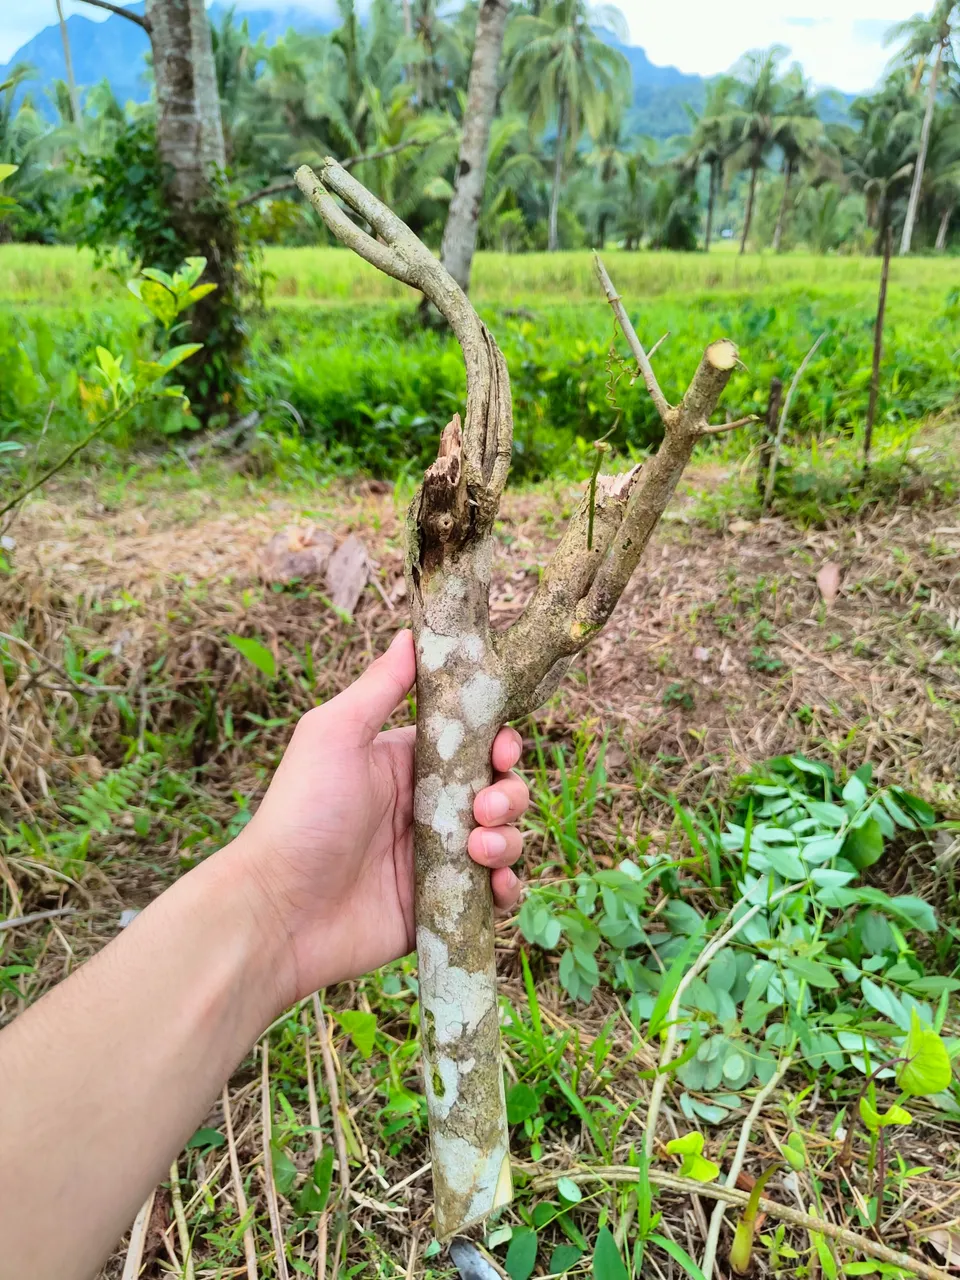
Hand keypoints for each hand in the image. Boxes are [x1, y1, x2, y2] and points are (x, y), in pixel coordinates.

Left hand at [229, 630, 528, 1005]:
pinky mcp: (441, 905)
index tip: (501, 750)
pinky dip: (507, 888)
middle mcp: (427, 808)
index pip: (475, 742)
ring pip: (505, 839)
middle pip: (499, 789)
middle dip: (510, 794)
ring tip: (477, 848)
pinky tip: (493, 885)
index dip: (500, 742)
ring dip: (508, 839)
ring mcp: (436, 859)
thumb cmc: (300, 813)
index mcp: (407, 763)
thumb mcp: (335, 734)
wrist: (278, 910)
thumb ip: (380, 686)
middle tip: (484, 806)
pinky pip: (494, 894)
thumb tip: (412, 632)